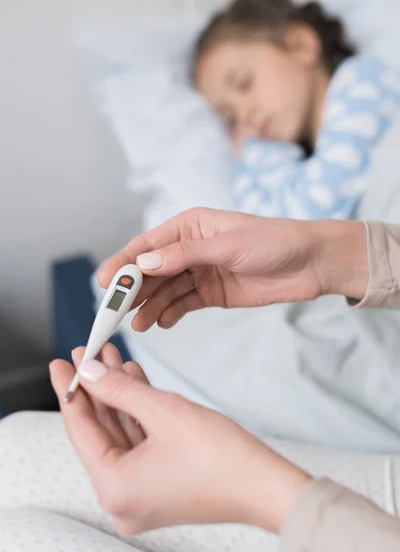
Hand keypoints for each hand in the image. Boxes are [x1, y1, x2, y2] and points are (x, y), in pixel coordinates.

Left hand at [50, 348, 309, 534]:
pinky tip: (133, 379)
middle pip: (100, 431)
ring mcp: (142, 493)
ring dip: (118, 395)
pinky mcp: (159, 484)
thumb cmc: (223, 458)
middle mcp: (122, 497)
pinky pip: (139, 442)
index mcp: (115, 488)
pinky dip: (137, 412)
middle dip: (96, 387)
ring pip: (121, 433)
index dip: (70, 390)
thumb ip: (119, 390)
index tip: (61, 363)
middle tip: (87, 354)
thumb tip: (90, 371)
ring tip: (111, 357)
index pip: (81, 430)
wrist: (267, 486)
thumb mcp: (164, 412)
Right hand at [97, 208, 367, 330]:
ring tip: (138, 326)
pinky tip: (161, 324)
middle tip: (114, 314)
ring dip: (150, 307)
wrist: (312, 263)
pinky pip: (184, 304)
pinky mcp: (214, 293)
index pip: (148, 246)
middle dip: (133, 291)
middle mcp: (190, 248)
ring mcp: (201, 272)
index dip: (123, 264)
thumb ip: (184, 255)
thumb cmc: (273, 242)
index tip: (104, 283)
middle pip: (152, 271)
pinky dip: (171, 313)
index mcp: (190, 226)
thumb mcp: (227, 245)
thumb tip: (143, 264)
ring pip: (166, 291)